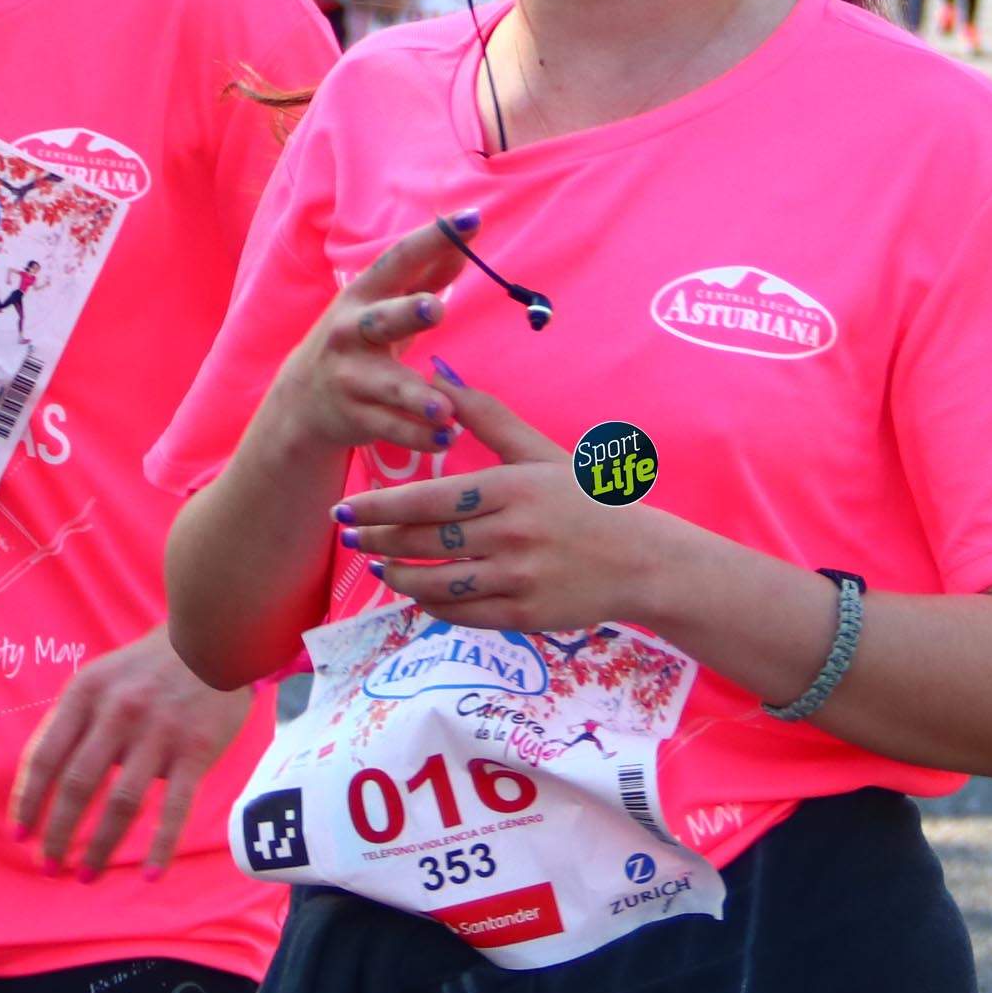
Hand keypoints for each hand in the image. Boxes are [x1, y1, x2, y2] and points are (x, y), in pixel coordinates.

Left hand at [9, 628, 250, 878]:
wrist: (212, 640)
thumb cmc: (143, 668)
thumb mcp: (96, 679)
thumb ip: (69, 723)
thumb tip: (37, 784)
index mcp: (84, 694)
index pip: (44, 757)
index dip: (27, 801)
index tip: (19, 836)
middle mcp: (117, 713)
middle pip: (78, 785)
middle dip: (58, 833)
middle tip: (48, 868)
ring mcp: (158, 733)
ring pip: (122, 803)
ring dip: (100, 847)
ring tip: (86, 876)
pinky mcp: (196, 750)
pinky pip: (175, 808)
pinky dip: (161, 846)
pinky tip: (149, 874)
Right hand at [263, 214, 475, 463]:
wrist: (303, 399)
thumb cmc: (358, 340)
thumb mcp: (383, 305)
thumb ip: (425, 276)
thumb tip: (464, 243)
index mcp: (363, 296)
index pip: (399, 261)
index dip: (434, 239)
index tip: (471, 219)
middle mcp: (352, 333)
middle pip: (382, 319)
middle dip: (407, 312)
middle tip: (435, 309)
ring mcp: (351, 378)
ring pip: (388, 385)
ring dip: (416, 396)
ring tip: (442, 408)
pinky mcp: (355, 418)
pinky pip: (391, 428)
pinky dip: (419, 434)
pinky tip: (446, 436)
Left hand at [337, 374, 704, 637]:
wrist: (645, 560)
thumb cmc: (587, 498)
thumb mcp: (539, 452)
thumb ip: (487, 416)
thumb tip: (437, 377)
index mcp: (510, 489)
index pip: (427, 500)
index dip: (379, 507)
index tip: (346, 507)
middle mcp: (511, 534)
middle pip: (425, 541)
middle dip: (378, 540)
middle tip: (349, 535)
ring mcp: (518, 578)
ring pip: (437, 583)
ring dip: (399, 576)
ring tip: (380, 565)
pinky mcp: (526, 615)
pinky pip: (462, 613)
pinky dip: (431, 606)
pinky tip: (417, 594)